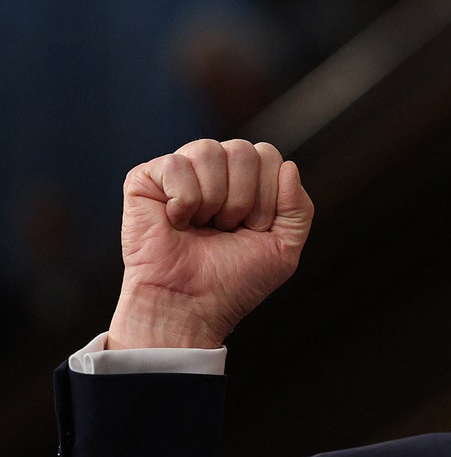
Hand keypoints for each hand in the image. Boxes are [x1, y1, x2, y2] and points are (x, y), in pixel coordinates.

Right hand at [107, 139, 313, 349]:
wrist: (191, 307)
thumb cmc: (234, 281)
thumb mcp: (284, 248)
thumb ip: (299, 208)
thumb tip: (288, 166)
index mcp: (246, 180)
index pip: (269, 156)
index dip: (268, 196)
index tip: (253, 229)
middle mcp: (214, 170)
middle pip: (244, 150)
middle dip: (243, 199)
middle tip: (226, 229)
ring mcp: (180, 172)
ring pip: (209, 151)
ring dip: (214, 199)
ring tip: (202, 226)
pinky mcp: (145, 179)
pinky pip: (175, 164)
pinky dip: (183, 201)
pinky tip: (176, 222)